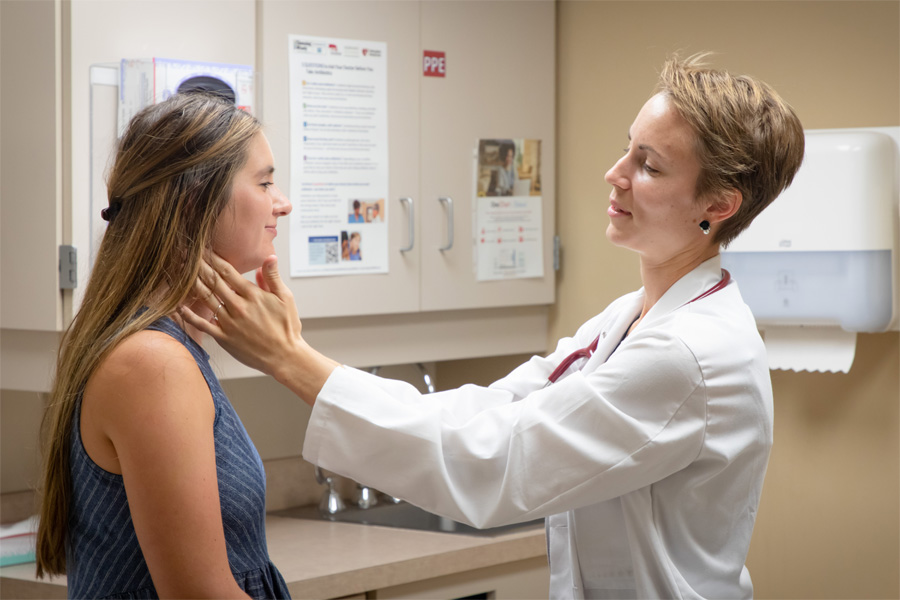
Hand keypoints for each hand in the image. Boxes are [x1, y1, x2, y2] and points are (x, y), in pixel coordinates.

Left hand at [180, 254, 296, 377]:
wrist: (284, 356)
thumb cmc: (287, 328)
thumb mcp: (286, 299)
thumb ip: (273, 278)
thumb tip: (269, 257)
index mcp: (253, 295)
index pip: (228, 271)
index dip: (214, 258)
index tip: (204, 249)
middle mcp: (238, 306)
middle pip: (213, 281)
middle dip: (199, 266)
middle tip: (187, 254)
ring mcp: (229, 322)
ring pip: (206, 298)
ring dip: (193, 283)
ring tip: (182, 271)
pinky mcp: (224, 337)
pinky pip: (202, 324)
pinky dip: (189, 315)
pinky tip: (180, 306)